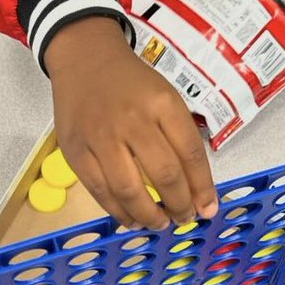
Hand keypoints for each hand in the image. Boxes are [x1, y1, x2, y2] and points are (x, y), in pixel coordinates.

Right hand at [45, 15, 217, 228]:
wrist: (85, 60)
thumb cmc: (131, 83)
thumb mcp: (165, 97)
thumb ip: (181, 138)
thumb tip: (197, 189)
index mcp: (162, 104)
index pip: (191, 154)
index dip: (203, 188)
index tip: (208, 208)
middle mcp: (133, 121)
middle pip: (165, 175)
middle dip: (180, 205)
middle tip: (184, 218)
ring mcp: (101, 138)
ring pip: (130, 191)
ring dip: (150, 216)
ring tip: (160, 224)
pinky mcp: (76, 151)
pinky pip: (100, 192)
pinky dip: (119, 212)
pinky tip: (132, 219)